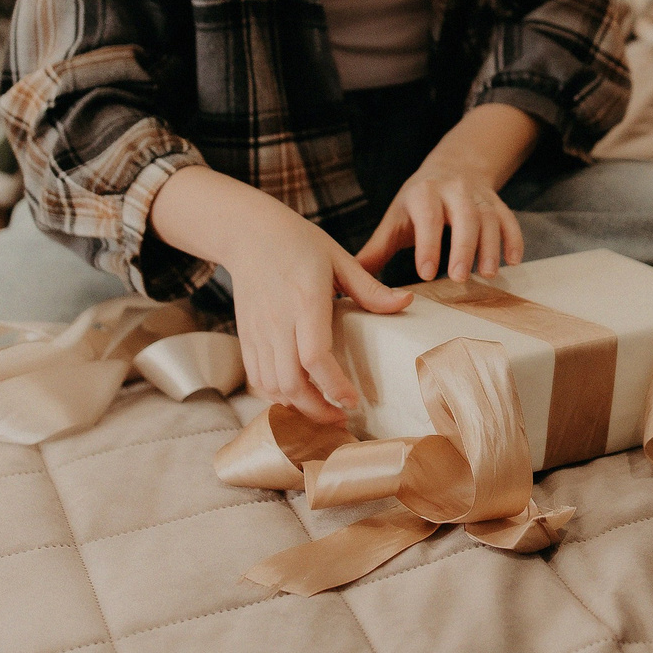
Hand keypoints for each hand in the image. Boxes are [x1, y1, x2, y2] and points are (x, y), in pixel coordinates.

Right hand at [151, 165, 409, 427]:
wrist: (247, 233)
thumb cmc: (298, 242)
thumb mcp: (338, 258)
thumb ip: (370, 287)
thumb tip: (407, 302)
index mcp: (305, 300)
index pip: (315, 356)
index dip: (334, 386)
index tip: (353, 401)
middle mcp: (277, 321)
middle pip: (291, 382)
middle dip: (317, 410)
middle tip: (341, 419)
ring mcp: (257, 331)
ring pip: (271, 386)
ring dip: (296, 407)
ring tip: (322, 412)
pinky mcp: (245, 337)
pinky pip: (257, 378)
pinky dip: (275, 396)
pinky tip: (296, 398)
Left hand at [352, 160, 522, 281]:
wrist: (453, 166)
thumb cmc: (418, 202)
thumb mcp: (396, 218)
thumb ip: (378, 249)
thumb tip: (349, 281)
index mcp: (424, 193)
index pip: (428, 218)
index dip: (428, 245)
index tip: (425, 275)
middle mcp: (454, 190)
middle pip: (464, 216)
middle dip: (463, 248)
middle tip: (459, 278)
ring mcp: (479, 196)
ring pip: (489, 219)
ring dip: (490, 247)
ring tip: (486, 275)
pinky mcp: (497, 203)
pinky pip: (508, 219)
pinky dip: (513, 240)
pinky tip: (512, 262)